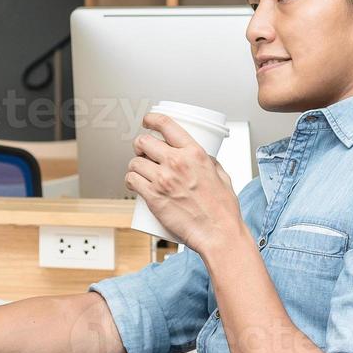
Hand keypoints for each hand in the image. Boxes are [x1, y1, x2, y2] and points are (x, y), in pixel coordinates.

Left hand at [125, 112, 244, 254]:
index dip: (152, 119)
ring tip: (140, 171)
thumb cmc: (223, 209)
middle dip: (140, 145)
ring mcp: (163, 180)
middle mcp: (176, 163)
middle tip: (143, 151)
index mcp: (194, 153)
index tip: (147, 121)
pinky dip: (130, 180)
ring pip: (134, 162)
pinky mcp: (153, 197)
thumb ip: (209, 162)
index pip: (166, 125)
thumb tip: (200, 156)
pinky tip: (134, 182)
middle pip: (144, 142)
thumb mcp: (221, 175)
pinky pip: (132, 181)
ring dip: (134, 165)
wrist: (218, 233)